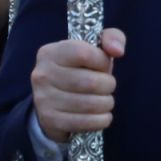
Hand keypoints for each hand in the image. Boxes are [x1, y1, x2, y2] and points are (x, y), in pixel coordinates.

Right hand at [31, 27, 126, 144]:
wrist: (55, 101)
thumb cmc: (81, 70)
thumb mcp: (95, 48)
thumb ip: (111, 38)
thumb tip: (117, 51)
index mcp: (50, 53)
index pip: (84, 53)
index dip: (102, 61)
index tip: (103, 66)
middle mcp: (42, 74)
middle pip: (91, 82)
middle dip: (108, 85)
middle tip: (107, 86)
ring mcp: (44, 99)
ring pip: (90, 104)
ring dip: (107, 103)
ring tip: (105, 100)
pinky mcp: (51, 120)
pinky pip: (86, 122)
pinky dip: (101, 120)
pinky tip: (101, 115)